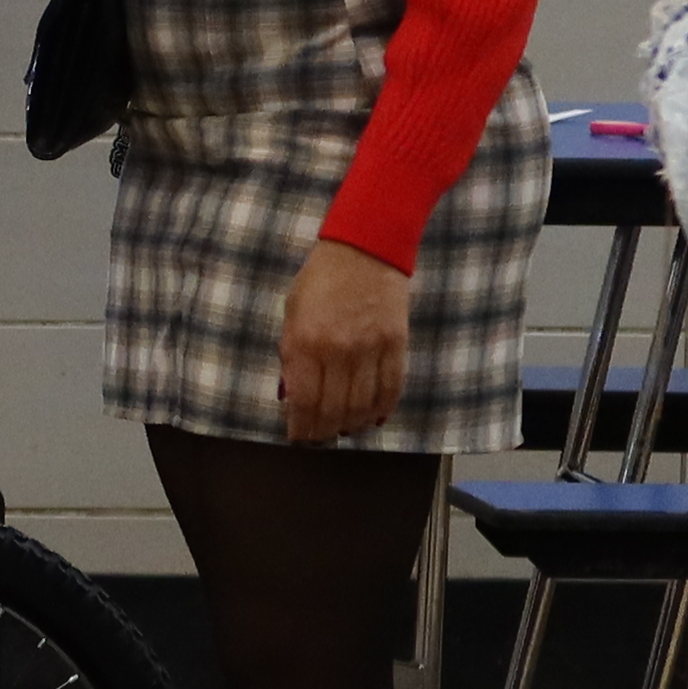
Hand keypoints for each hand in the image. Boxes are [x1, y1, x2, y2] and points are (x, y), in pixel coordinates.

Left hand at [278, 239, 412, 441]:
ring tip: (344, 430)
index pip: (303, 400)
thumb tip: (291, 396)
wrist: (365, 248)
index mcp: (305, 340)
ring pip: (362, 406)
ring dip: (352, 425)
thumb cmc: (321, 279)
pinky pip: (391, 389)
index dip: (301, 426)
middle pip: (332, 410)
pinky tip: (372, 417)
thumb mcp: (292, 312)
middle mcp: (338, 349)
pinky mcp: (396, 344)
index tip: (298, 437)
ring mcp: (370, 348)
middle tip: (319, 439)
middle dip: (323, 432)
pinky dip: (381, 410)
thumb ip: (291, 354)